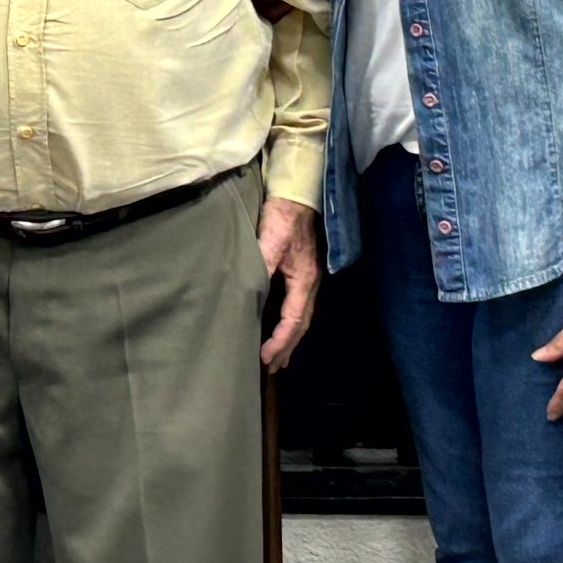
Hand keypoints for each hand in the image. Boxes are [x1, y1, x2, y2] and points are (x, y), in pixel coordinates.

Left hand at [257, 196, 321, 371]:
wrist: (297, 194)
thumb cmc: (283, 216)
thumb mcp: (270, 240)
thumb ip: (262, 265)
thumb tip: (251, 291)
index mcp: (304, 280)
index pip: (293, 321)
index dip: (280, 342)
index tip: (265, 359)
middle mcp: (310, 284)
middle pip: (300, 325)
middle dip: (287, 347)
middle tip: (272, 369)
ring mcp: (308, 278)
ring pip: (301, 316)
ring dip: (289, 338)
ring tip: (278, 357)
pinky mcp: (302, 272)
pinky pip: (297, 305)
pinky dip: (289, 322)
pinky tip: (280, 325)